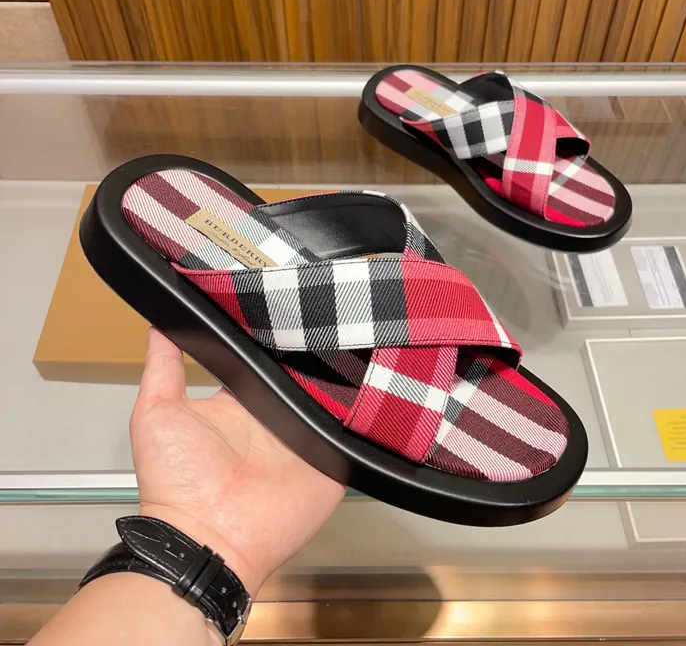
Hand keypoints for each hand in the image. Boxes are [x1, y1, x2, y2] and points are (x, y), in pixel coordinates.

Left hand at [130, 328, 345, 595]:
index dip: (273, 335)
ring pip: (332, 398)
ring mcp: (304, 439)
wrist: (207, 539)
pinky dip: (362, 415)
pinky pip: (352, 433)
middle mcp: (274, 417)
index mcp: (240, 402)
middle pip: (302, 375)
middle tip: (328, 318)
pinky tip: (372, 388)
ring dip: (343, 378)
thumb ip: (163, 366)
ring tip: (356, 342)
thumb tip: (161, 322)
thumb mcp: (157, 413)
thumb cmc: (175, 483)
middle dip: (315, 351)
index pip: (263, 359)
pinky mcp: (330, 462)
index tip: (284, 303)